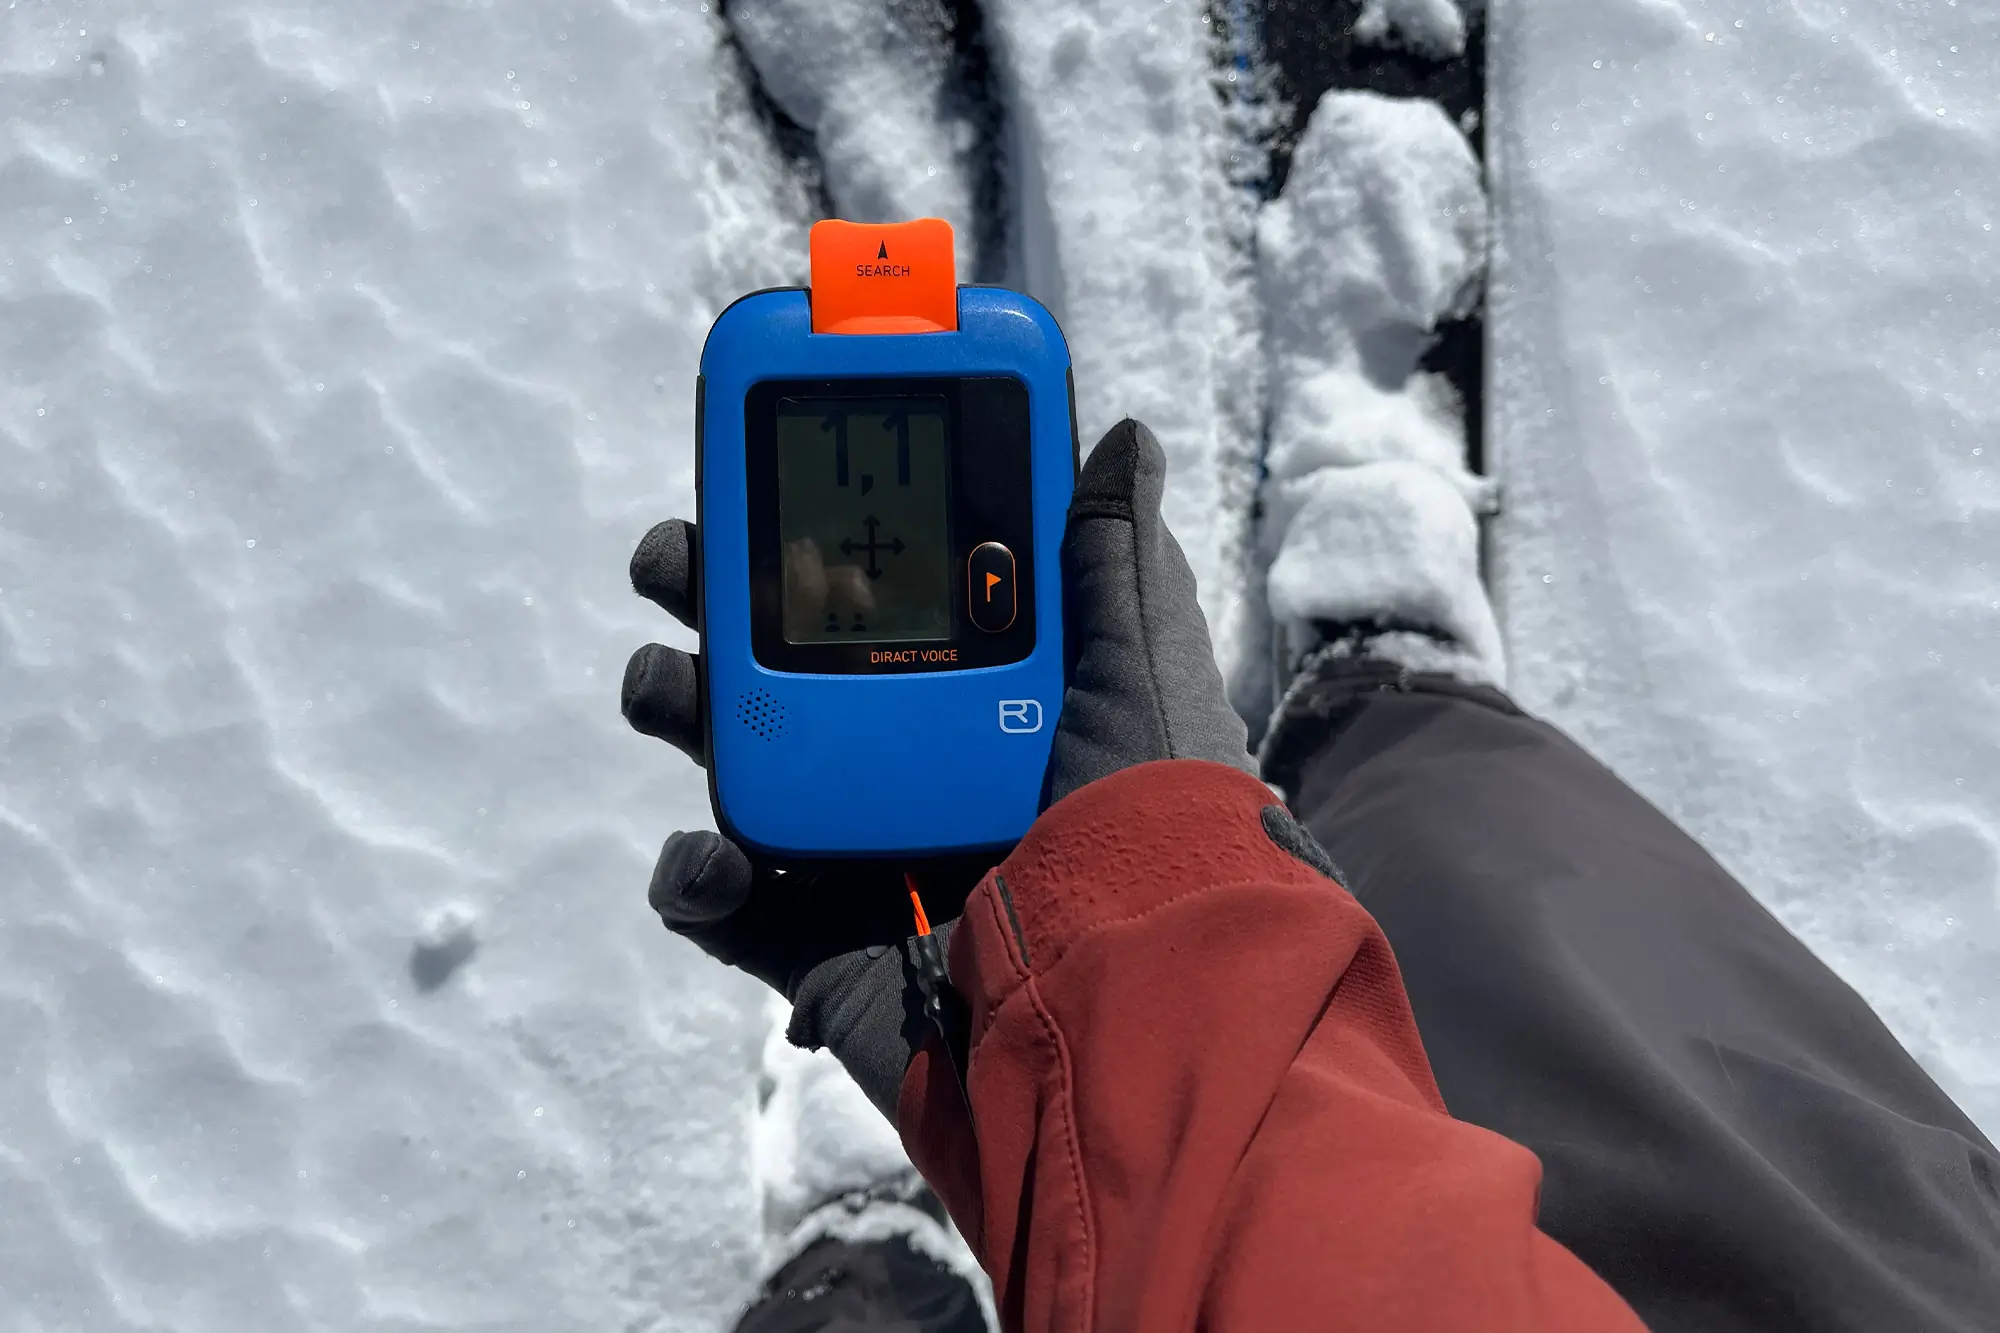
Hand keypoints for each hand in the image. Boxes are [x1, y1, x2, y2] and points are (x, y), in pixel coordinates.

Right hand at [622, 418, 1254, 1119]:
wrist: (1125, 1005)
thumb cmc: (1150, 827)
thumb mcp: (1142, 677)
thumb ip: (1114, 561)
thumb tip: (1122, 439)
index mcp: (989, 702)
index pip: (886, 596)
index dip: (820, 536)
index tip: (772, 476)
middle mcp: (918, 770)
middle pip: (788, 666)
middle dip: (716, 602)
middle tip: (674, 560)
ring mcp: (861, 857)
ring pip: (739, 765)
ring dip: (681, 709)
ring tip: (660, 687)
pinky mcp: (816, 947)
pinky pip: (720, 902)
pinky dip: (693, 875)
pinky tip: (717, 855)